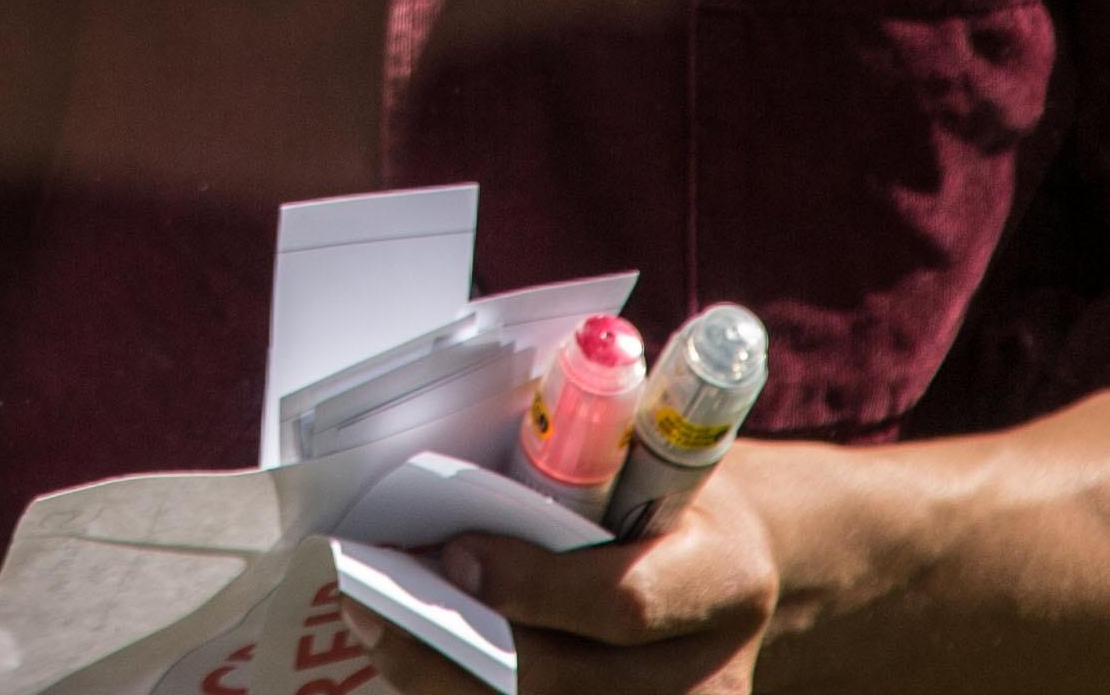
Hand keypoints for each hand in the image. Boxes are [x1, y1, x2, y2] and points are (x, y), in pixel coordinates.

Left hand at [377, 464, 785, 692]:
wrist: (735, 577)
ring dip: (444, 681)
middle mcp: (706, 678)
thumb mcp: (654, 465)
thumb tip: (452, 440)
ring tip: (378, 633)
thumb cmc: (672, 505)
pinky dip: (468, 694)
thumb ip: (580, 458)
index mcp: (724, 580)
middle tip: (374, 603)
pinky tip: (420, 667)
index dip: (532, 586)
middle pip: (561, 682)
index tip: (454, 553)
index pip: (623, 603)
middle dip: (457, 645)